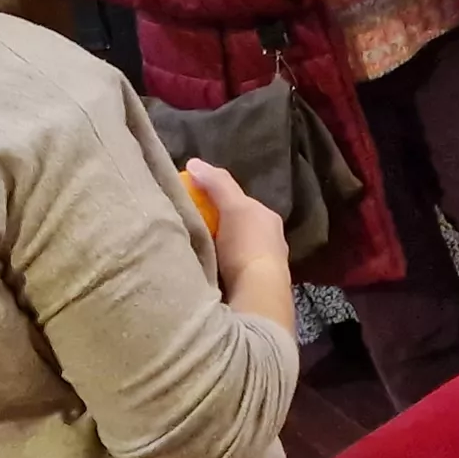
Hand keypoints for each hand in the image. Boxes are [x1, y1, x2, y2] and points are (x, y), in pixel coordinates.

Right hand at [182, 160, 290, 310]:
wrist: (258, 295)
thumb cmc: (248, 246)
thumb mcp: (234, 207)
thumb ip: (217, 183)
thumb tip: (193, 162)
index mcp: (268, 219)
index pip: (239, 203)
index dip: (216, 200)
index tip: (191, 204)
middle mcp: (270, 241)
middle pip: (235, 228)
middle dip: (215, 227)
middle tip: (187, 230)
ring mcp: (263, 267)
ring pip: (232, 252)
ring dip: (215, 251)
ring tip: (190, 253)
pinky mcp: (253, 289)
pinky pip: (229, 273)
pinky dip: (216, 270)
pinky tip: (202, 274)